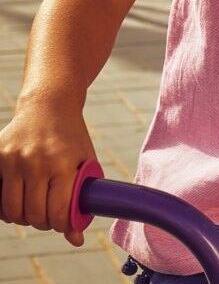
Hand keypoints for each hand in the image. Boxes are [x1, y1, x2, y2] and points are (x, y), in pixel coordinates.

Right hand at [0, 99, 96, 246]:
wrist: (50, 105)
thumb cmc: (71, 137)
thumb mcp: (85, 161)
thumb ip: (81, 199)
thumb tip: (77, 240)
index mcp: (63, 162)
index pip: (58, 212)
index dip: (61, 225)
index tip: (63, 223)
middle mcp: (36, 161)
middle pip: (33, 215)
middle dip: (43, 222)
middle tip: (49, 215)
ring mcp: (13, 159)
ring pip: (11, 211)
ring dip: (23, 217)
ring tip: (34, 206)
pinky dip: (5, 206)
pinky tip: (18, 198)